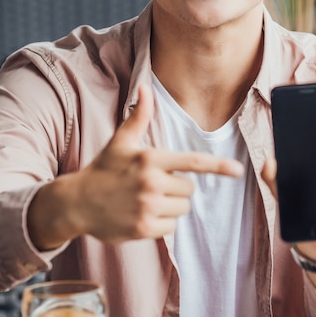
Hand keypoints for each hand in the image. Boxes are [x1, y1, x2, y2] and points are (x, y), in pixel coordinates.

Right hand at [28, 84, 243, 247]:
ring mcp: (147, 207)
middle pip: (189, 189)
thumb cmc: (104, 169)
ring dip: (170, 207)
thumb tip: (145, 87)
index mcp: (150, 158)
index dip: (218, 166)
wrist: (77, 202)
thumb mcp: (121, 141)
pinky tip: (141, 216)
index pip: (192, 162)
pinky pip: (171, 228)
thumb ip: (139, 116)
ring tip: (145, 200)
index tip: (238, 171)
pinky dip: (161, 224)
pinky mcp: (144, 229)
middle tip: (152, 185)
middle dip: (176, 188)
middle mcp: (151, 183)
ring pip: (182, 209)